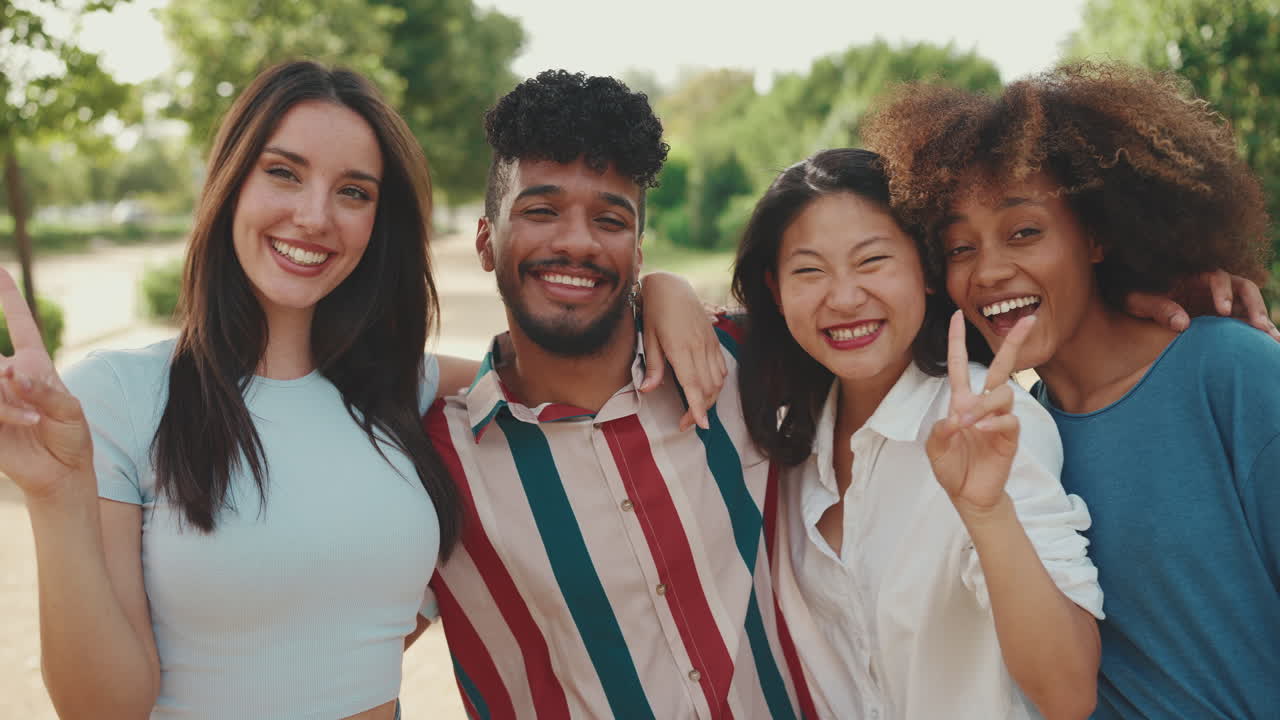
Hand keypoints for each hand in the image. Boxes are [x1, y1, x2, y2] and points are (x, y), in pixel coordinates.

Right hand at [0, 268, 93, 499]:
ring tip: (34, 418)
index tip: (0, 270)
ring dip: (8, 397)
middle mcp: (8, 376)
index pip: (19, 324)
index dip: (9, 297)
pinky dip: (6, 411)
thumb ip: (46, 391)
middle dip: (3, 372)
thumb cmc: (70, 438)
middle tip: (22, 390)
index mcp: (33, 365)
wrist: (62, 472)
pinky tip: (29, 421)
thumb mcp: (70, 411)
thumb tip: (15, 376)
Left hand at [638, 272, 726, 430]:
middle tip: (686, 423)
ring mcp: (709, 344)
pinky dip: (717, 384)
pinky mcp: (714, 340)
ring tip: (695, 410)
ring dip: (709, 399)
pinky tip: (707, 389)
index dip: (697, 408)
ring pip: (718, 381)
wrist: (671, 286)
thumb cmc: (655, 311)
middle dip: (700, 410)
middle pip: (708, 388)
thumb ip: (652, 366)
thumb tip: (647, 391)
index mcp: (680, 348)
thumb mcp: (648, 337)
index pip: (693, 385)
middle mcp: (699, 348)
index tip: (700, 425)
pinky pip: (722, 368)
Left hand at [927, 311, 1034, 515]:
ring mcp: (999, 419)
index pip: (959, 365)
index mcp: (962, 401)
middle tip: (1028, 319)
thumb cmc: (952, 468)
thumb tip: (957, 418)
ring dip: (985, 404)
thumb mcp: (935, 448)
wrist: (967, 494)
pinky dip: (995, 422)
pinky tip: (982, 429)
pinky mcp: (1010, 437)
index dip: (957, 340)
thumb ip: (941, 432)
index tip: (957, 315)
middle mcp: (983, 405)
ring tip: (970, 423)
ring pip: (1004, 393)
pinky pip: (1009, 420)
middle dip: (1014, 342)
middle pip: (1001, 366)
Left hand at [1125, 270, 1279, 341]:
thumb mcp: (1137, 300)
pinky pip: (1246, 322)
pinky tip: (1270, 347)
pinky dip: (1258, 333)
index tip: (1221, 311)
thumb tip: (1182, 324)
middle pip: (1244, 289)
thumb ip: (1158, 308)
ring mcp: (1222, 301)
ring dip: (1262, 321)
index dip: (1222, 291)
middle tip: (1259, 327)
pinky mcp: (1225, 317)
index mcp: (1193, 276)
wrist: (1133, 302)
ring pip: (1251, 306)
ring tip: (1272, 341)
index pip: (1217, 277)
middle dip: (1254, 306)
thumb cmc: (1133, 296)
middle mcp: (1213, 286)